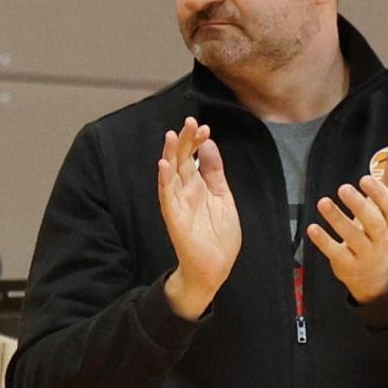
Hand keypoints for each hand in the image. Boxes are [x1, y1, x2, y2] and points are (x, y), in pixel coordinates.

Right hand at [157, 118, 240, 318]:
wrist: (215, 266)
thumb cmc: (219, 235)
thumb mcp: (223, 196)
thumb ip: (215, 172)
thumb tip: (209, 144)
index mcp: (198, 185)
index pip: (194, 157)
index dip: (198, 141)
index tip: (204, 127)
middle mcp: (185, 190)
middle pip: (182, 160)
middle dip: (185, 141)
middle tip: (190, 121)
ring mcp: (177, 202)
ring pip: (170, 174)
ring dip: (170, 155)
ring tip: (172, 136)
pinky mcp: (173, 216)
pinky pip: (166, 195)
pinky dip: (164, 180)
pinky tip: (164, 165)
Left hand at [308, 130, 387, 303]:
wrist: (376, 270)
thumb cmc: (380, 223)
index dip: (380, 194)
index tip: (366, 178)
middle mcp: (381, 235)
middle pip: (374, 222)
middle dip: (360, 205)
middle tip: (343, 188)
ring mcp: (364, 251)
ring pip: (353, 237)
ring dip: (337, 220)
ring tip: (322, 202)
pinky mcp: (347, 264)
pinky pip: (336, 253)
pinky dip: (324, 241)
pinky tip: (311, 228)